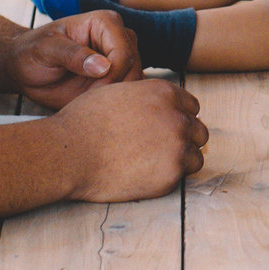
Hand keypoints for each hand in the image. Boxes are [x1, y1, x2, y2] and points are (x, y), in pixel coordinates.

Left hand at [8, 12, 138, 110]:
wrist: (25, 70)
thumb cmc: (32, 53)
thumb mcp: (45, 50)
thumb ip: (72, 55)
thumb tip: (103, 66)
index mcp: (105, 23)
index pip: (125, 51)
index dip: (112, 75)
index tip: (91, 91)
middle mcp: (119, 38)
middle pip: (134, 68)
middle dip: (114, 89)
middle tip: (88, 101)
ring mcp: (120, 59)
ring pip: (135, 84)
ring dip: (114, 98)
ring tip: (88, 103)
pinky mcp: (118, 78)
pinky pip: (128, 94)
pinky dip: (115, 104)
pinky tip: (94, 106)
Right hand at [53, 78, 207, 201]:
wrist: (70, 153)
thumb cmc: (83, 123)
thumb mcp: (117, 93)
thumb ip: (144, 97)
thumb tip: (154, 105)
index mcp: (164, 92)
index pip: (191, 106)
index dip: (178, 118)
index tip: (165, 130)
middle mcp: (177, 116)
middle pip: (198, 130)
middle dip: (184, 139)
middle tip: (161, 150)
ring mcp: (177, 145)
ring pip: (196, 154)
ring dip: (181, 160)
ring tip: (154, 165)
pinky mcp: (172, 172)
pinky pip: (184, 175)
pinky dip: (169, 176)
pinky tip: (147, 175)